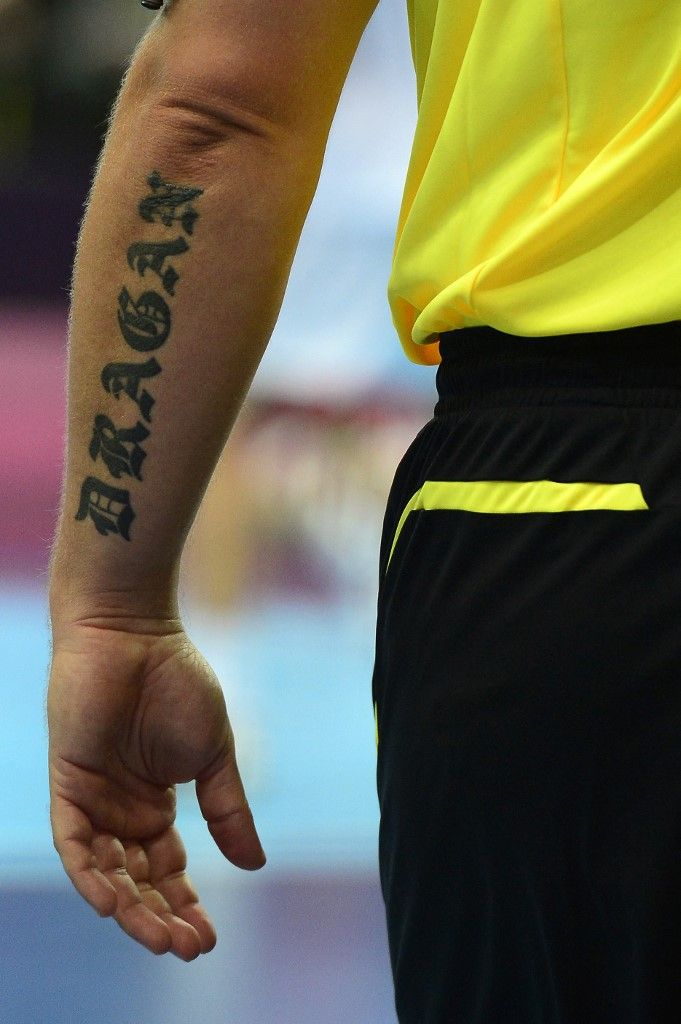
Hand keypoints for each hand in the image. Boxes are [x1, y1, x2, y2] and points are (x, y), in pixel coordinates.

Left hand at [47, 615, 265, 959]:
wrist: (136, 634)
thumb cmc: (178, 684)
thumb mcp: (213, 755)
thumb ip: (228, 809)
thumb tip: (256, 866)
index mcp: (157, 803)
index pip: (167, 869)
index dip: (185, 904)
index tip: (209, 937)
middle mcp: (123, 810)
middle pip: (138, 880)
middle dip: (160, 917)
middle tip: (187, 948)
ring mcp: (95, 800)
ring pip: (106, 872)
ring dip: (130, 907)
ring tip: (160, 938)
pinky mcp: (69, 784)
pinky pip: (74, 843)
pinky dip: (90, 874)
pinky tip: (114, 903)